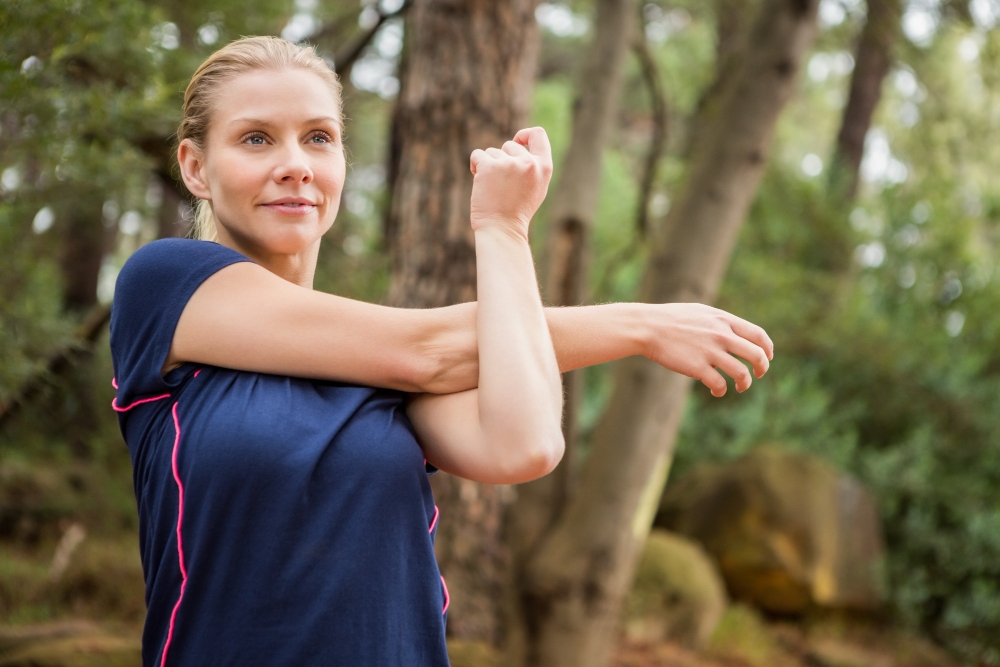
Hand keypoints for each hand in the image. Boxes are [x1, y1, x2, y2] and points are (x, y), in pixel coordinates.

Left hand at [469, 127, 553, 238]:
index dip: (525, 135)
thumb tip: (518, 145)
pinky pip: (477, 155)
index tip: (517, 142)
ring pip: (492, 152)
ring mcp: (509, 163)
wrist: (502, 229)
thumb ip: (532, 166)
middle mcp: (528, 162)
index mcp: (544, 167)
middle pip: (509, 145)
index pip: (538, 134)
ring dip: (488, 166)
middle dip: (501, 160)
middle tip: (501, 183)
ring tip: (492, 188)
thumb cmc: (517, 212)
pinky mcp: (489, 166)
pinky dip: (475, 166)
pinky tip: (479, 182)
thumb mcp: (536, 187)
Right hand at [642, 303, 772, 396]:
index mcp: (724, 320)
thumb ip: (720, 322)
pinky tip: (717, 391)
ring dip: (745, 384)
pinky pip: (719, 384)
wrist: (649, 327)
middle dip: (762, 368)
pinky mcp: (698, 367)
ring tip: (740, 387)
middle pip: (756, 355)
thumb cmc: (671, 319)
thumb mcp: (701, 312)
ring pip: (742, 373)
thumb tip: (733, 333)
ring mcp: (711, 351)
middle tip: (758, 375)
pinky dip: (721, 391)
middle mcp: (721, 335)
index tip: (767, 357)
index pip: (758, 334)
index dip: (767, 348)